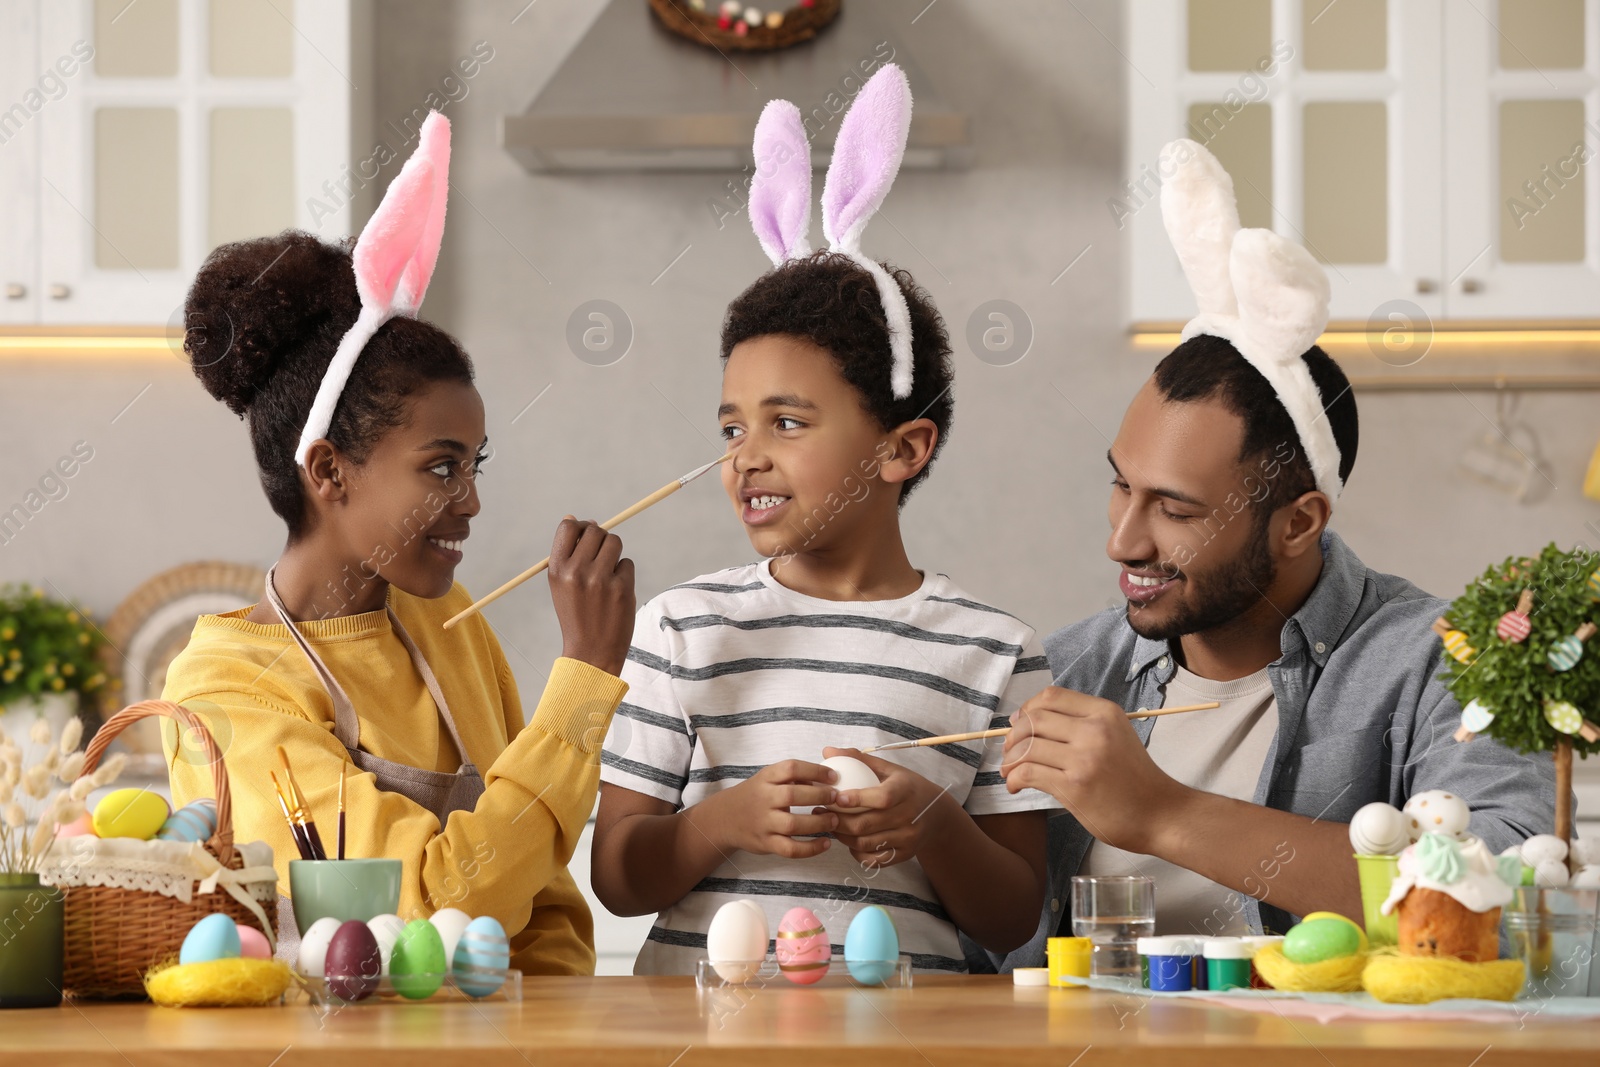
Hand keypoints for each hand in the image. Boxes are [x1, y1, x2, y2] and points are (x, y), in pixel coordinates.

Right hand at [548, 516, 635, 675]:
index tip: (586, 535)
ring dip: (614, 554)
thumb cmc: (577, 615)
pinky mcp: (622, 587)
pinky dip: (624, 574)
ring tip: (607, 575)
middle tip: (600, 560)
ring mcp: (600, 579)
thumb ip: (569, 554)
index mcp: (556, 569)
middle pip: (596, 531)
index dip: (580, 526)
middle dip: (601, 540)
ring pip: (614, 542)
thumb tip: (583, 520)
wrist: (590, 653)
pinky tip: (615, 592)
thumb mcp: (562, 585)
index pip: (568, 527)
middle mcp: (576, 571)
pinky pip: (627, 563)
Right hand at [688, 760, 839, 858]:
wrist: (725, 819)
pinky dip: (810, 848)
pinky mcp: (766, 843)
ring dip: (818, 823)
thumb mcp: (768, 779)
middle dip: (820, 795)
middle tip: (838, 797)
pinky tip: (825, 843)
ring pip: (793, 824)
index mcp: (766, 778)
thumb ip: (793, 777)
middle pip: (793, 795)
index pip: (791, 768)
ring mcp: (764, 823)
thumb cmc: (755, 796)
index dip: (815, 770)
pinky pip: (790, 849)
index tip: (834, 776)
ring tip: (835, 820)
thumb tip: (827, 778)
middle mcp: (763, 799)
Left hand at [819, 748, 957, 868]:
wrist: (936, 815)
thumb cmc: (906, 787)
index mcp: (906, 790)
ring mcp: (908, 838)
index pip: (882, 798)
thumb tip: (827, 750)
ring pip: (865, 843)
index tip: (837, 798)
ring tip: (830, 824)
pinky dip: (856, 851)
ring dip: (842, 836)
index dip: (858, 799)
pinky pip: (873, 860)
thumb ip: (859, 759)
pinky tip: (848, 839)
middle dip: (838, 821)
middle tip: (820, 812)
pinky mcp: (904, 855)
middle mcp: (909, 816)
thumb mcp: (889, 769)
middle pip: (867, 824)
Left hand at [1000, 687, 1184, 853]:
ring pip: (1027, 746)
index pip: (1051, 697)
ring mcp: (1084, 758)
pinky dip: (1014, 778)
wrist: (1162, 814)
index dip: (1027, 709)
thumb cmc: (1135, 779)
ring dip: (1009, 759)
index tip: (1018, 725)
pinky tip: (1015, 786)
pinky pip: (1029, 773)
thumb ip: (1081, 725)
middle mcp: (1095, 730)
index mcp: (1104, 713)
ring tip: (1009, 771)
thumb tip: (1028, 720)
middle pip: (1034, 719)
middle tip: (1009, 752)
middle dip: (1013, 735)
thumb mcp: (1116, 736)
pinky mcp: (1075, 786)